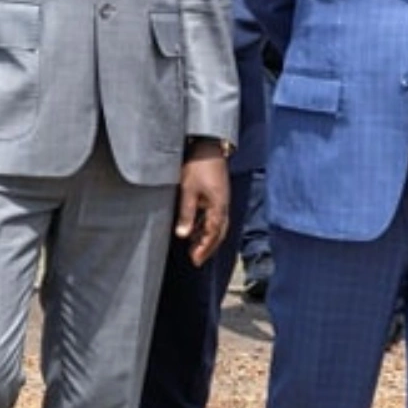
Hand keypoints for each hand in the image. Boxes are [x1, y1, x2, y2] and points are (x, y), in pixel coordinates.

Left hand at [174, 147, 230, 267]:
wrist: (209, 146)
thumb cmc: (199, 166)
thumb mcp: (188, 190)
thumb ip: (187, 213)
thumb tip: (183, 235)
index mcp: (218, 207)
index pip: (213, 234)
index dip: (204, 248)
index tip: (195, 260)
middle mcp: (223, 207)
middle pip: (219, 233)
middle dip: (208, 248)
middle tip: (196, 260)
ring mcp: (222, 201)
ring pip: (218, 226)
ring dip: (207, 238)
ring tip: (194, 248)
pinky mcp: (218, 196)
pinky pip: (215, 217)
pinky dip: (206, 227)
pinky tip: (196, 229)